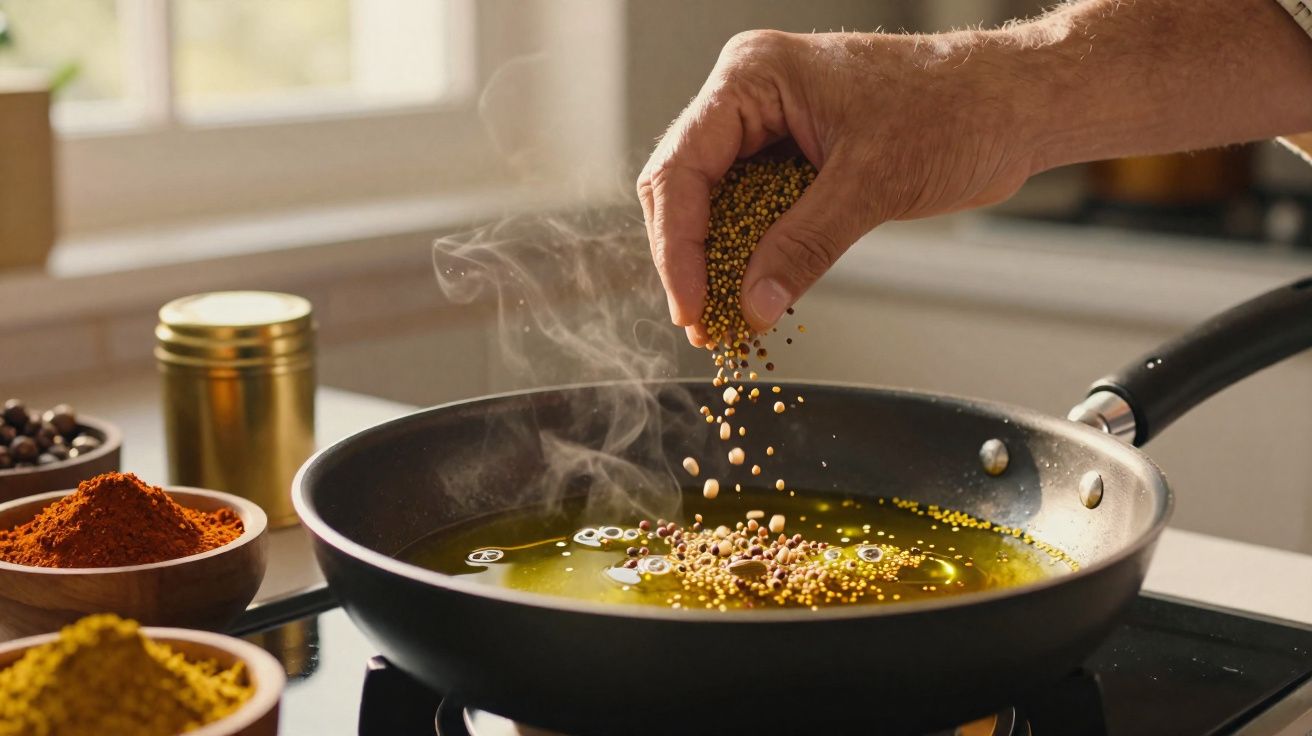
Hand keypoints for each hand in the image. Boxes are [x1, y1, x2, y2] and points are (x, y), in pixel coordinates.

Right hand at [636, 29, 1039, 343]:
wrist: (1017, 105)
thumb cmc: (958, 108)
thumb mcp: (873, 183)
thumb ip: (804, 245)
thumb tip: (752, 304)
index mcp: (754, 76)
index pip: (683, 168)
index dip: (678, 246)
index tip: (693, 306)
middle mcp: (751, 97)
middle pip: (684, 186)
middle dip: (690, 259)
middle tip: (704, 322)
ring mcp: (771, 127)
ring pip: (714, 204)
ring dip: (718, 263)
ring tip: (725, 320)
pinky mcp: (795, 158)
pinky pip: (753, 212)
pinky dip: (752, 256)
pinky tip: (755, 294)